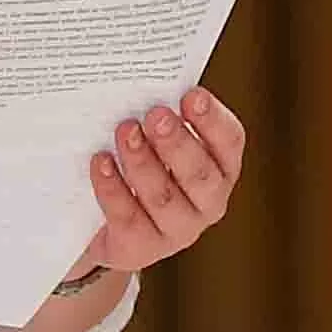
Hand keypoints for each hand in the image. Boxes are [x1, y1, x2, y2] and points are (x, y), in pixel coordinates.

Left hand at [79, 89, 248, 282]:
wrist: (101, 225)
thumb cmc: (136, 169)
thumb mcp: (155, 141)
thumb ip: (158, 118)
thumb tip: (141, 83)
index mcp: (220, 168)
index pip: (229, 142)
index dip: (213, 119)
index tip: (191, 95)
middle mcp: (208, 202)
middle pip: (200, 173)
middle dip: (177, 142)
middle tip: (155, 115)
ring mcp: (178, 230)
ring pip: (164, 196)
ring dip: (142, 161)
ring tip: (124, 131)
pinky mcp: (142, 248)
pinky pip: (129, 217)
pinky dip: (113, 188)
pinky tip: (101, 163)